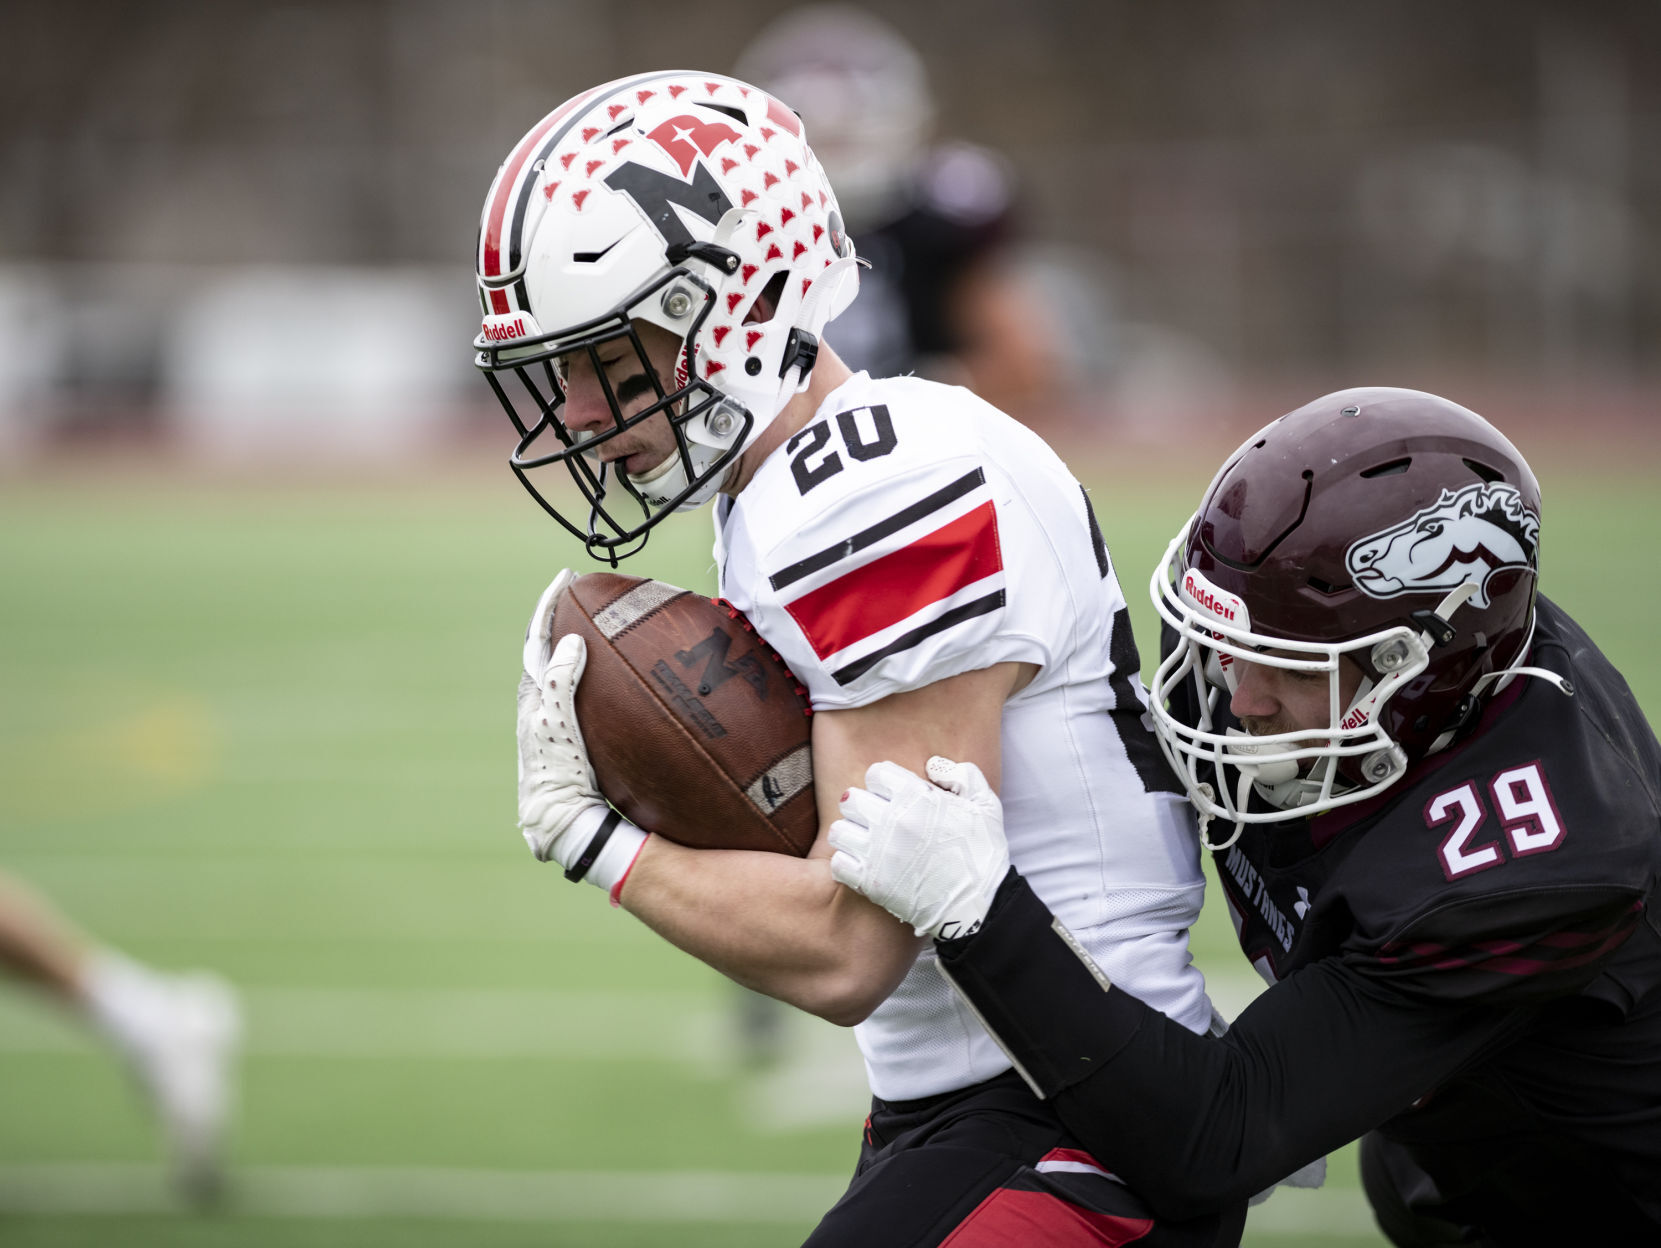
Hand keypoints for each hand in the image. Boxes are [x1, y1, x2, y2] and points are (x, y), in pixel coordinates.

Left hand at [517, 571, 629, 877]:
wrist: (562, 820)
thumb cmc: (557, 775)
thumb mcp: (556, 724)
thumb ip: (560, 682)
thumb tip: (568, 641)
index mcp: (532, 697)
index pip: (536, 639)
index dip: (548, 606)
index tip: (565, 578)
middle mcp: (539, 705)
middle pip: (546, 649)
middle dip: (560, 618)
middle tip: (579, 592)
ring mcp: (554, 721)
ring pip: (561, 669)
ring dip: (573, 641)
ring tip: (593, 619)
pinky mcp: (570, 736)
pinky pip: (578, 690)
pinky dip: (589, 670)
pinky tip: (611, 671)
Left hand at [829, 756, 1009, 939]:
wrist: (979, 906)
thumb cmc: (983, 855)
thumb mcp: (986, 805)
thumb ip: (962, 775)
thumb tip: (932, 765)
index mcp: (917, 797)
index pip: (876, 773)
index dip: (885, 783)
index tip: (892, 796)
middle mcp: (892, 820)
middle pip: (852, 799)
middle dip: (863, 805)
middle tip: (876, 819)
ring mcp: (878, 852)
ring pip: (839, 830)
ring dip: (851, 834)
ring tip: (866, 842)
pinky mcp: (870, 882)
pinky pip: (838, 863)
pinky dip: (847, 864)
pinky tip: (863, 866)